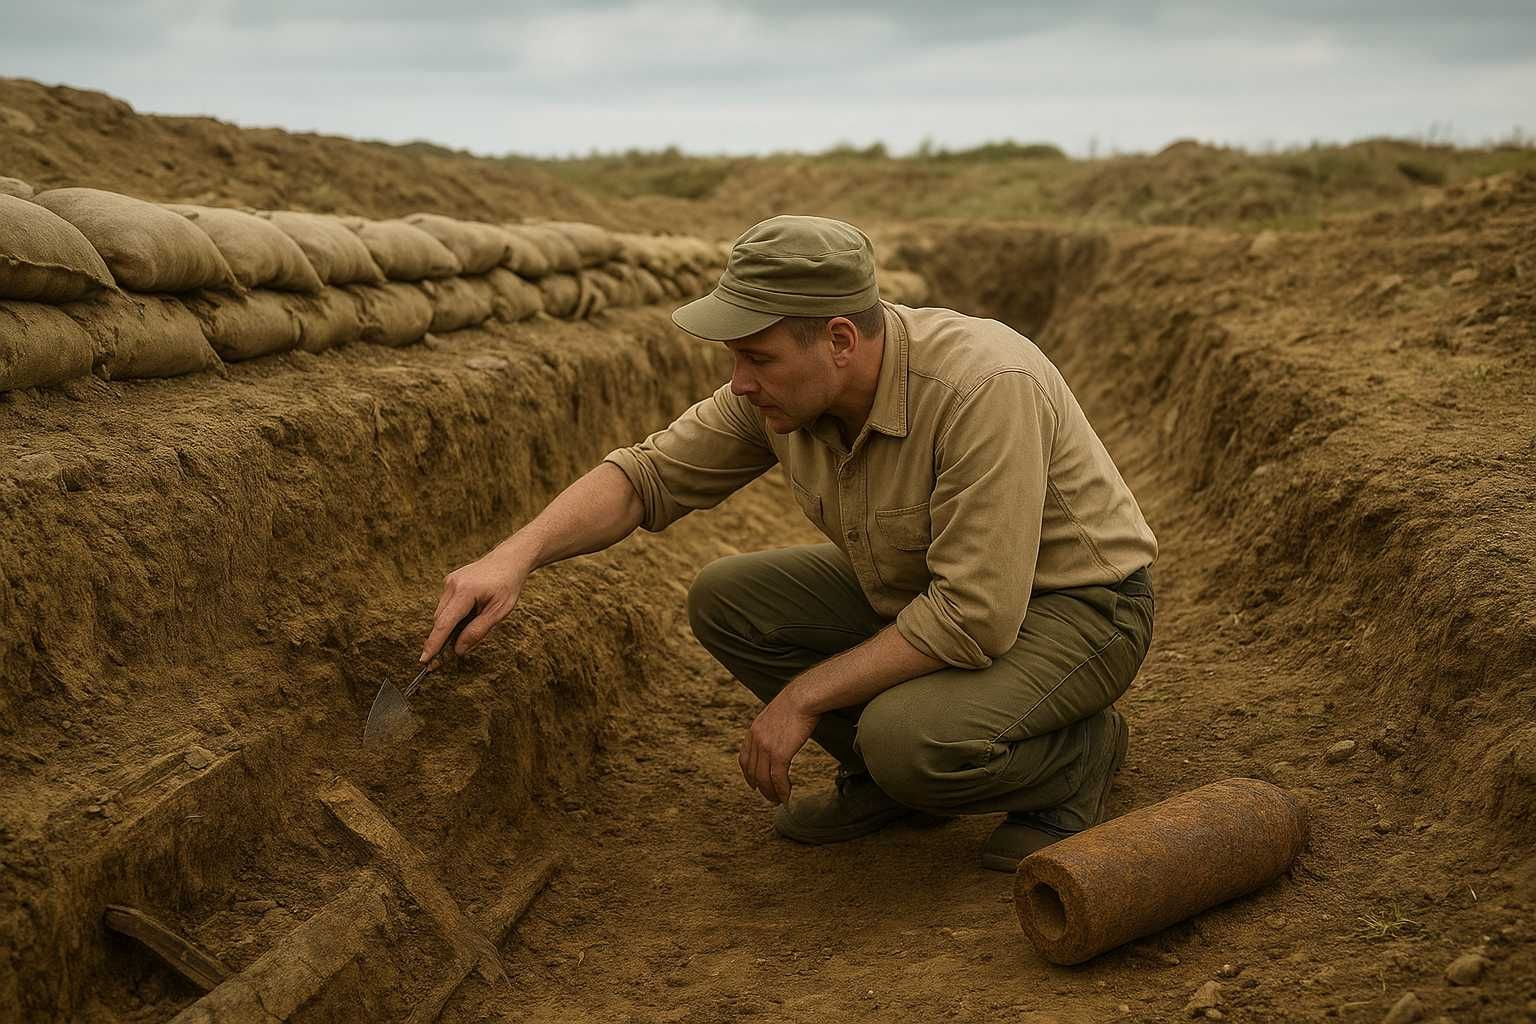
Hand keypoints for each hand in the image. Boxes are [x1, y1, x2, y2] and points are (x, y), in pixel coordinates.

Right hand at [421, 544, 529, 662]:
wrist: (508, 560)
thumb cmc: (507, 585)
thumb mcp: (499, 612)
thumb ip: (477, 631)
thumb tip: (458, 650)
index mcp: (465, 592)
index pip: (444, 623)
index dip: (434, 644)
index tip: (424, 660)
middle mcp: (452, 585)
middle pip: (440, 621)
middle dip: (442, 639)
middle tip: (446, 658)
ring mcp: (448, 581)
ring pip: (442, 614)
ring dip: (451, 626)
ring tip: (475, 620)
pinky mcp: (449, 582)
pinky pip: (446, 606)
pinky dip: (454, 616)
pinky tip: (472, 612)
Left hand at [738, 693, 817, 804]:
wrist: (803, 696)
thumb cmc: (797, 702)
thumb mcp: (777, 713)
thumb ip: (773, 727)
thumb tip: (781, 734)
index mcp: (754, 730)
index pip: (744, 759)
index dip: (749, 775)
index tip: (755, 784)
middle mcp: (756, 740)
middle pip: (753, 772)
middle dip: (761, 788)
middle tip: (770, 797)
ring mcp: (766, 747)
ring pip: (764, 779)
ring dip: (771, 793)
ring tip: (779, 800)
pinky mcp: (779, 753)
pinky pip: (777, 778)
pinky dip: (781, 790)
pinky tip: (786, 796)